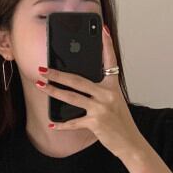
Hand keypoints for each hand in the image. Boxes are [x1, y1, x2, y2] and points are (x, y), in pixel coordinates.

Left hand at [36, 25, 147, 162]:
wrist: (131, 143)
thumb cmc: (121, 122)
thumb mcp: (115, 102)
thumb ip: (100, 92)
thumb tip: (78, 84)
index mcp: (114, 86)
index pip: (110, 60)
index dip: (107, 44)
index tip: (102, 29)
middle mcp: (108, 95)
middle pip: (78, 80)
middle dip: (58, 73)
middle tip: (43, 68)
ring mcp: (101, 109)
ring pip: (72, 97)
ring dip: (53, 91)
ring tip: (41, 85)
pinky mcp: (96, 123)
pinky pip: (74, 122)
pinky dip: (62, 124)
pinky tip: (52, 123)